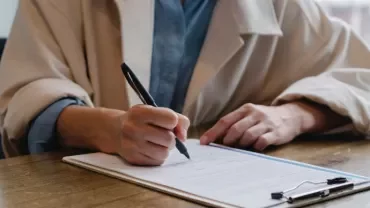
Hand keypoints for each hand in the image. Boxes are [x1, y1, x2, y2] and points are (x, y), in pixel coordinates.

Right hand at [57, 105, 189, 165]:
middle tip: (163, 134)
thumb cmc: (141, 120)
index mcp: (140, 113)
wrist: (114, 130)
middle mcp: (134, 128)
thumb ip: (177, 119)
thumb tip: (183, 137)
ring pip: (164, 153)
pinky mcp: (133, 159)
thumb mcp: (155, 111)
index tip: (167, 123)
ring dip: (165, 149)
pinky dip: (158, 156)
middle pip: (169, 138)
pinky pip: (157, 161)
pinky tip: (151, 149)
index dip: (173, 122)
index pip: (171, 119)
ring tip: (158, 143)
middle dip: (171, 137)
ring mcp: (132, 145)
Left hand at [200, 101, 346, 150]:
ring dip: (241, 144)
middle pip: (235, 129)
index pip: (225, 121)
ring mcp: (266, 123)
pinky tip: (255, 147)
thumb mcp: (249, 115)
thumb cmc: (264, 118)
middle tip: (226, 146)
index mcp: (245, 109)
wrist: (291, 115)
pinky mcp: (276, 133)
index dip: (213, 132)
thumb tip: (216, 138)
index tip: (204, 142)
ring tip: (242, 147)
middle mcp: (255, 114)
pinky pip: (262, 142)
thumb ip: (235, 124)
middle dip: (228, 140)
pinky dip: (256, 147)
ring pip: (248, 135)